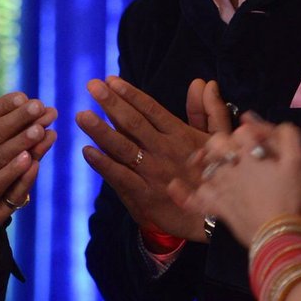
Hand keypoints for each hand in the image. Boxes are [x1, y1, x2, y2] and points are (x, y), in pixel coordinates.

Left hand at [78, 76, 216, 242]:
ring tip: (82, 115)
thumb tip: (203, 83)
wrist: (214, 219)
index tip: (110, 80)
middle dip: (111, 103)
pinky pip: (120, 176)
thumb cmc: (215, 175)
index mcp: (180, 135)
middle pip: (133, 123)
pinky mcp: (144, 194)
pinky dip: (103, 164)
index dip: (130, 94)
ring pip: (123, 147)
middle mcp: (164, 150)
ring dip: (101, 130)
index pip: (151, 109)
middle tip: (92, 86)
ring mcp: (153, 172)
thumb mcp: (218, 141)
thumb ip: (209, 110)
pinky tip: (87, 151)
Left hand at [167, 116, 300, 247]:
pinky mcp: (215, 208)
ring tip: (214, 166)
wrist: (281, 235)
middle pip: (217, 144)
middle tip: (235, 153)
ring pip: (205, 168)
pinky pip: (194, 200)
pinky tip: (174, 186)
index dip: (251, 134)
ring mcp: (220, 187)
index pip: (243, 131)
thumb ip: (286, 136)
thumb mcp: (297, 163)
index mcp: (250, 153)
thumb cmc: (291, 198)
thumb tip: (267, 122)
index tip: (260, 143)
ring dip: (206, 164)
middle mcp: (230, 166)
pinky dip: (184, 194)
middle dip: (223, 144)